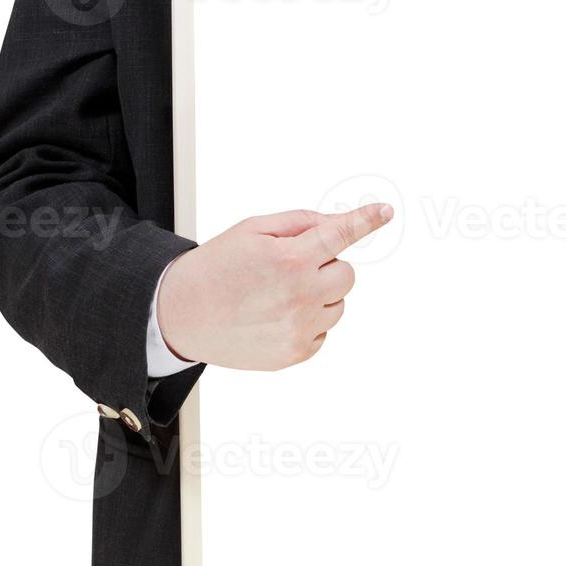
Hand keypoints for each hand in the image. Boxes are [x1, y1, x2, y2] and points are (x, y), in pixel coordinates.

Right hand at [157, 204, 393, 369]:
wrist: (180, 315)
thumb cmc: (217, 267)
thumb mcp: (253, 230)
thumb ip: (300, 223)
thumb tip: (337, 224)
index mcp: (290, 258)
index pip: (341, 235)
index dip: (366, 221)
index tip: (385, 212)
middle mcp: (300, 295)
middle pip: (347, 274)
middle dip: (327, 266)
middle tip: (292, 267)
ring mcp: (300, 328)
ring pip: (338, 304)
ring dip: (319, 295)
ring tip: (278, 294)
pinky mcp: (295, 353)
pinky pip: (323, 331)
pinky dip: (308, 321)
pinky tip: (276, 315)